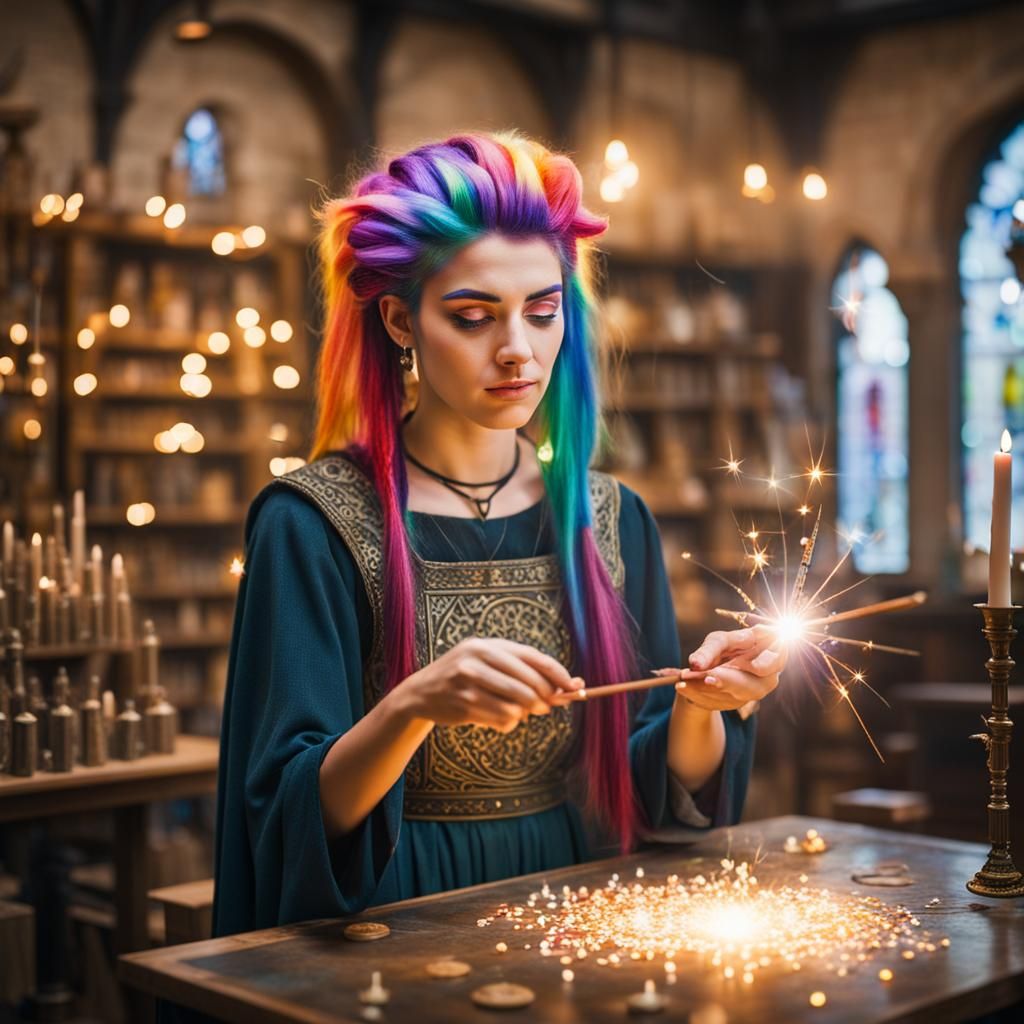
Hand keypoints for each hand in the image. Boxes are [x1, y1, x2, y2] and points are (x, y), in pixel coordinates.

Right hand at [400, 636, 582, 732]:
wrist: (421, 692)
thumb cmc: (465, 676)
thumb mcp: (489, 662)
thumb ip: (523, 670)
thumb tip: (568, 686)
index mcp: (489, 644)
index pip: (534, 658)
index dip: (558, 674)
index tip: (575, 686)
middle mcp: (478, 658)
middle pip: (529, 683)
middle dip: (544, 699)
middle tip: (545, 707)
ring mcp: (468, 681)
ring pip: (517, 705)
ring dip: (524, 713)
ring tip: (518, 712)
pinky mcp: (463, 704)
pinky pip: (502, 718)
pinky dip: (508, 723)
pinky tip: (499, 718)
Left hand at [670, 624, 786, 711]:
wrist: (712, 666)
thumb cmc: (725, 648)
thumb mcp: (718, 641)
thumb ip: (710, 649)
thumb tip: (697, 664)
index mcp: (770, 656)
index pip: (776, 661)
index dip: (768, 663)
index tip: (755, 666)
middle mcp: (764, 680)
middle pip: (754, 687)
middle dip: (730, 682)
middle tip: (708, 676)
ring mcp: (749, 695)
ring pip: (732, 697)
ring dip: (706, 689)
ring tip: (684, 679)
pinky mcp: (732, 704)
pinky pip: (715, 704)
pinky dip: (696, 695)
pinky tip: (682, 687)